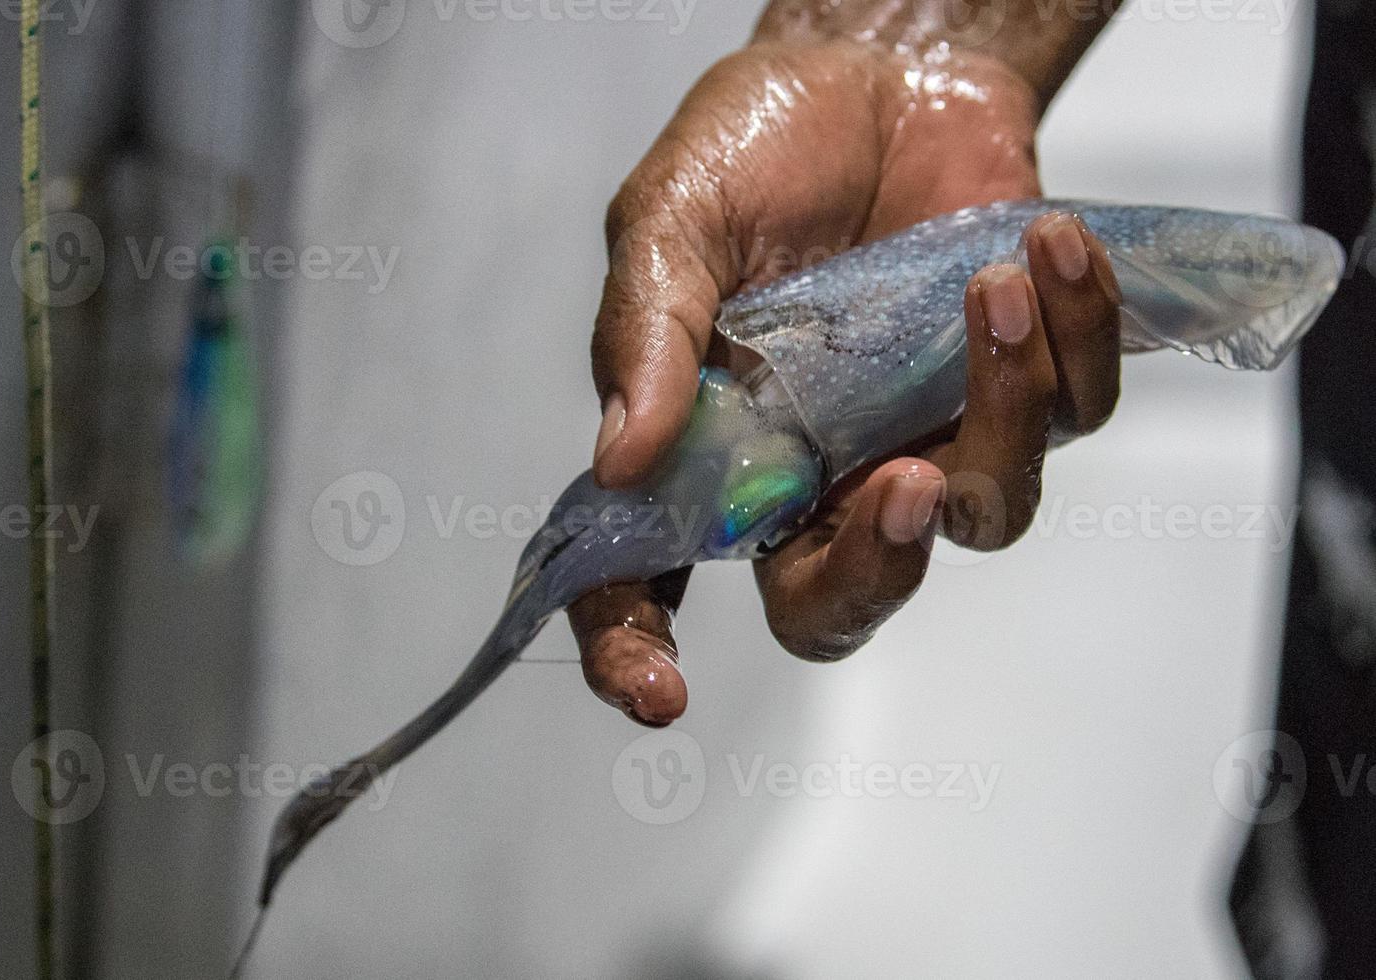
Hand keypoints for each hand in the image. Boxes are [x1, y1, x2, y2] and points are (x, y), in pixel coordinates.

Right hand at [567, 40, 1121, 724]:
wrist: (879, 68)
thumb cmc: (756, 147)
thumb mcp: (672, 218)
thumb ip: (646, 334)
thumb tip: (622, 459)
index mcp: (712, 448)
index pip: (653, 580)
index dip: (638, 651)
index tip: (659, 692)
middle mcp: (815, 469)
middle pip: (843, 602)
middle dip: (878, 574)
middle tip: (900, 489)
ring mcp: (922, 433)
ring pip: (983, 513)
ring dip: (1002, 410)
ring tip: (991, 284)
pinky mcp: (1014, 385)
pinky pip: (1071, 413)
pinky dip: (1076, 332)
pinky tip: (1048, 246)